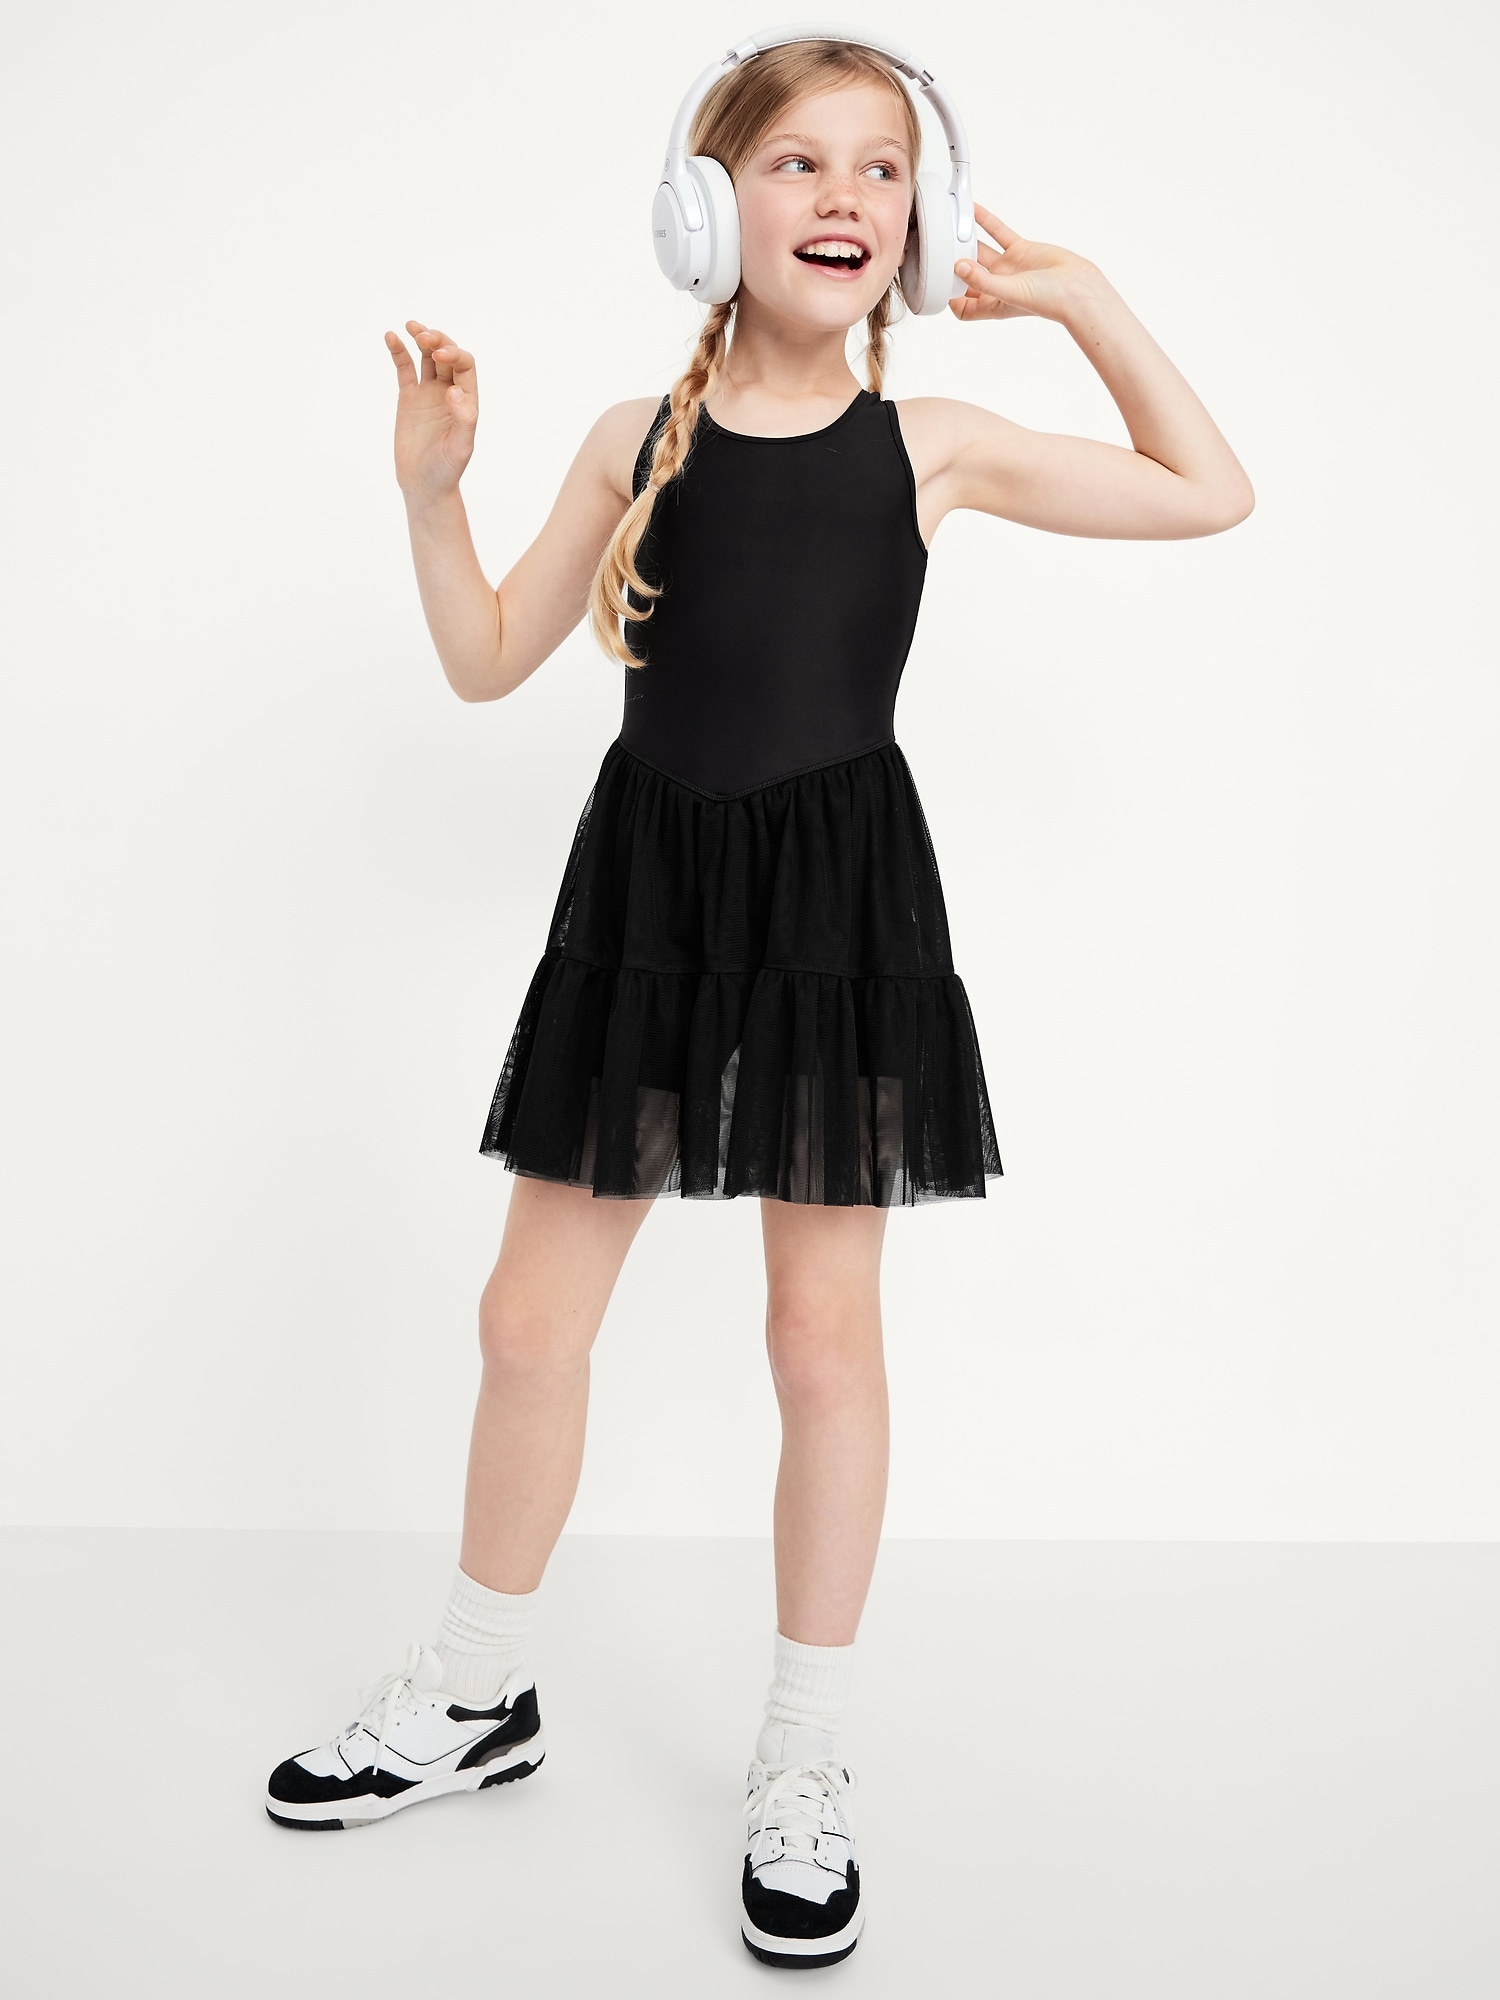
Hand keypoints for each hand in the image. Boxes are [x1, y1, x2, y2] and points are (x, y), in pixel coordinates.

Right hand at [384, 321, 478, 500]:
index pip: (464, 365)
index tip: (438, 356)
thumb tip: (453, 391)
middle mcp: (449, 391)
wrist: (424, 484)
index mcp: (467, 400)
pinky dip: (399, 353)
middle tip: (423, 337)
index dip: (453, 354)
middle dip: (437, 341)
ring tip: (411, 327)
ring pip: (426, 357)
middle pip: (446, 355)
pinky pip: (405, 369)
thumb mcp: (461, 447)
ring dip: (421, 339)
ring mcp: (428, 393)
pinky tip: (391, 337)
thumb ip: (463, 419)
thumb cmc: (447, 469)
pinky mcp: (409, 398)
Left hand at [949, 205, 1103, 324]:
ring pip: (981, 251)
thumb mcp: (1008, 292)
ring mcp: (1009, 268)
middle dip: (953, 264)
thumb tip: (957, 267)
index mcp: (992, 305)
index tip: (940, 286)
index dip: (951, 299)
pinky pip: (999, 234)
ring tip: (951, 225)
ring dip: (967, 239)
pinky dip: (986, 222)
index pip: (965, 308)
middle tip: (938, 248)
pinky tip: (973, 210)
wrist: (1078, 287)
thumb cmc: (1048, 300)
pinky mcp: (1021, 250)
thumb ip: (981, 280)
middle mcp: (998, 287)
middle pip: (968, 275)